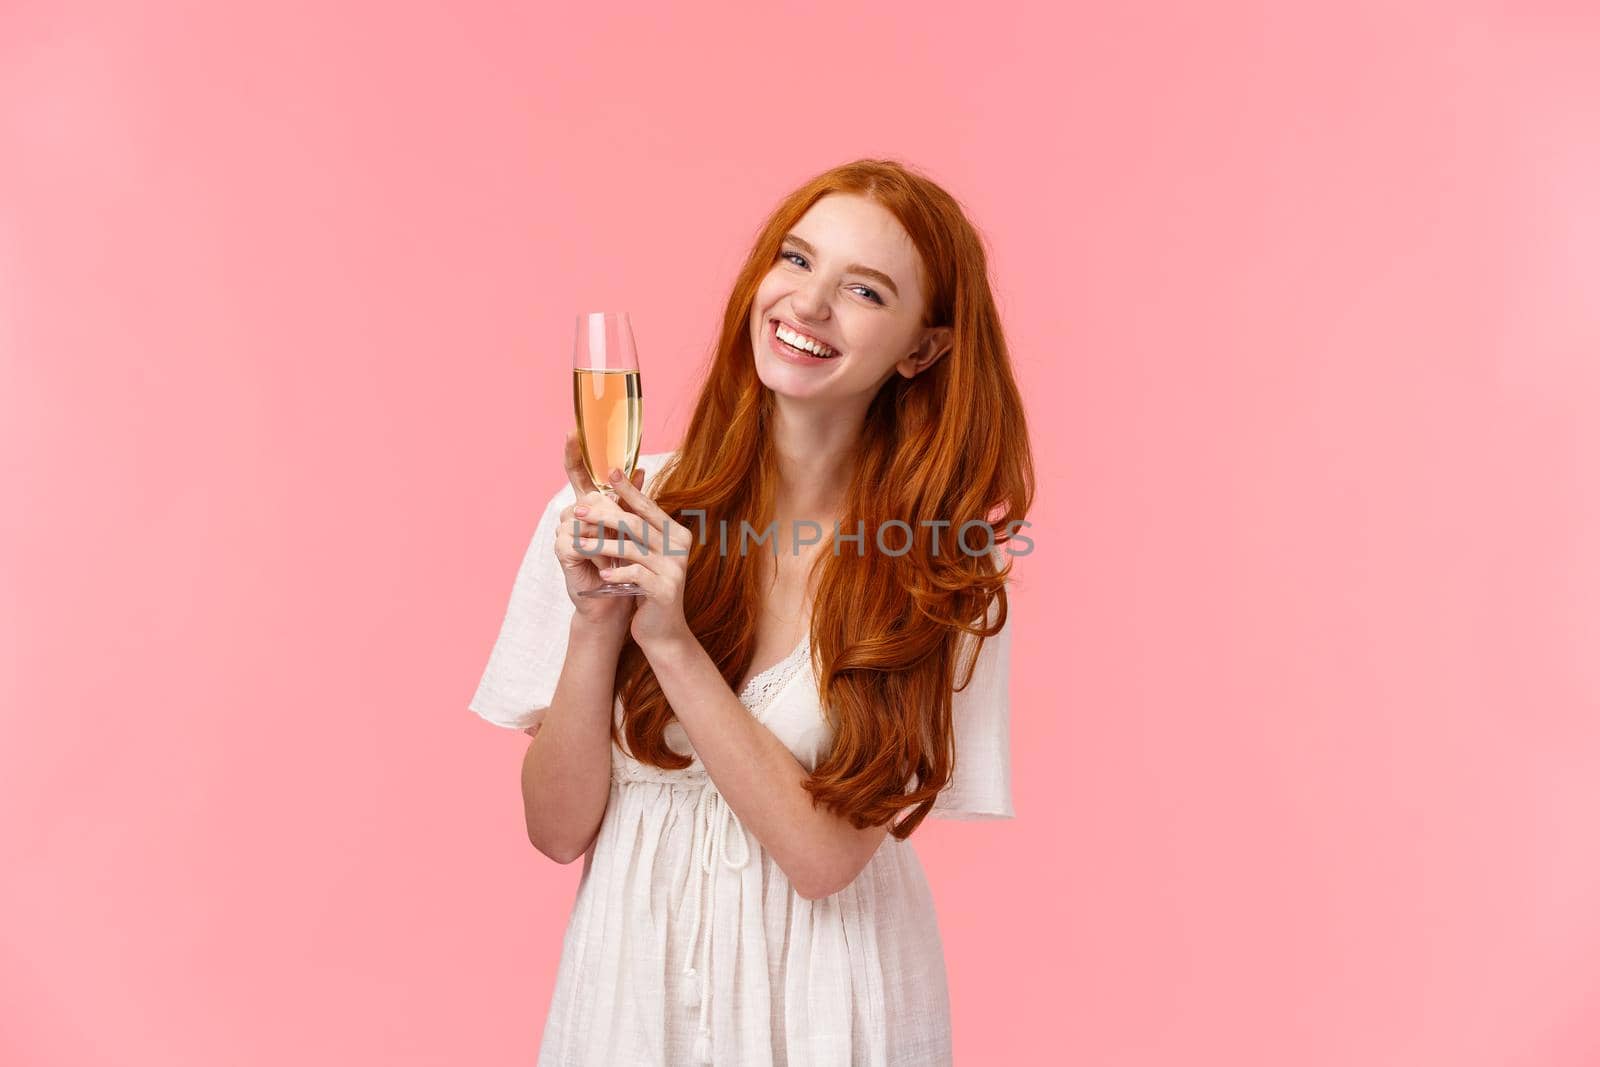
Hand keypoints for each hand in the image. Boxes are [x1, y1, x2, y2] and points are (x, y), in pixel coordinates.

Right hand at [554, 429, 644, 627]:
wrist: (618, 599)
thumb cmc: (625, 562)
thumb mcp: (632, 527)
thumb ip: (632, 499)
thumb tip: (641, 468)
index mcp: (588, 505)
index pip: (578, 473)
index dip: (574, 453)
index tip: (573, 430)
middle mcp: (573, 514)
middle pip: (591, 496)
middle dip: (612, 514)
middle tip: (626, 533)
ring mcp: (564, 531)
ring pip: (588, 517)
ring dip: (609, 535)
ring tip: (620, 551)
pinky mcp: (563, 551)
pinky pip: (582, 539)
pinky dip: (599, 549)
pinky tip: (606, 560)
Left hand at [570, 460, 694, 650]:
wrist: (662, 630)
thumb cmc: (647, 587)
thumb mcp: (644, 555)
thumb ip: (637, 529)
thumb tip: (615, 495)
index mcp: (677, 534)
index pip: (648, 506)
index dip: (628, 489)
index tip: (609, 472)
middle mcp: (680, 548)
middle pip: (636, 523)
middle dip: (604, 514)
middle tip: (579, 509)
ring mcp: (675, 569)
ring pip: (632, 548)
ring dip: (601, 544)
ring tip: (579, 544)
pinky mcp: (666, 590)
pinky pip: (636, 574)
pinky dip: (617, 572)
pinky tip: (602, 574)